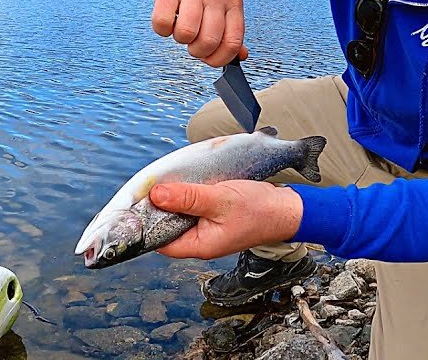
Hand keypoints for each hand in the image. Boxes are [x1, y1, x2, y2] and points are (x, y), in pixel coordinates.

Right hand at [149, 0, 248, 66]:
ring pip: (187, 34)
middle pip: (209, 42)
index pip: (233, 42)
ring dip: (180, 39)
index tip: (209, 58)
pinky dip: (162, 29)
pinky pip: (162, 22)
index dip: (219, 59)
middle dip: (197, 52)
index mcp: (232, 2)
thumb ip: (232, 27)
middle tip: (192, 41)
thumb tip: (241, 55)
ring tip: (179, 27)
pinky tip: (166, 20)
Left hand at [149, 180, 302, 259]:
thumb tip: (156, 195)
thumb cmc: (258, 210)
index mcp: (200, 245)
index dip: (147, 222)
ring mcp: (207, 230)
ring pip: (179, 216)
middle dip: (160, 207)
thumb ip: (187, 198)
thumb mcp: (219, 199)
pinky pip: (192, 209)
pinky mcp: (212, 218)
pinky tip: (189, 184)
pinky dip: (188, 197)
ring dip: (175, 199)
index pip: (160, 241)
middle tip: (156, 185)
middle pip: (167, 227)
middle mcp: (200, 241)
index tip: (141, 200)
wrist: (286, 209)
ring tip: (172, 182)